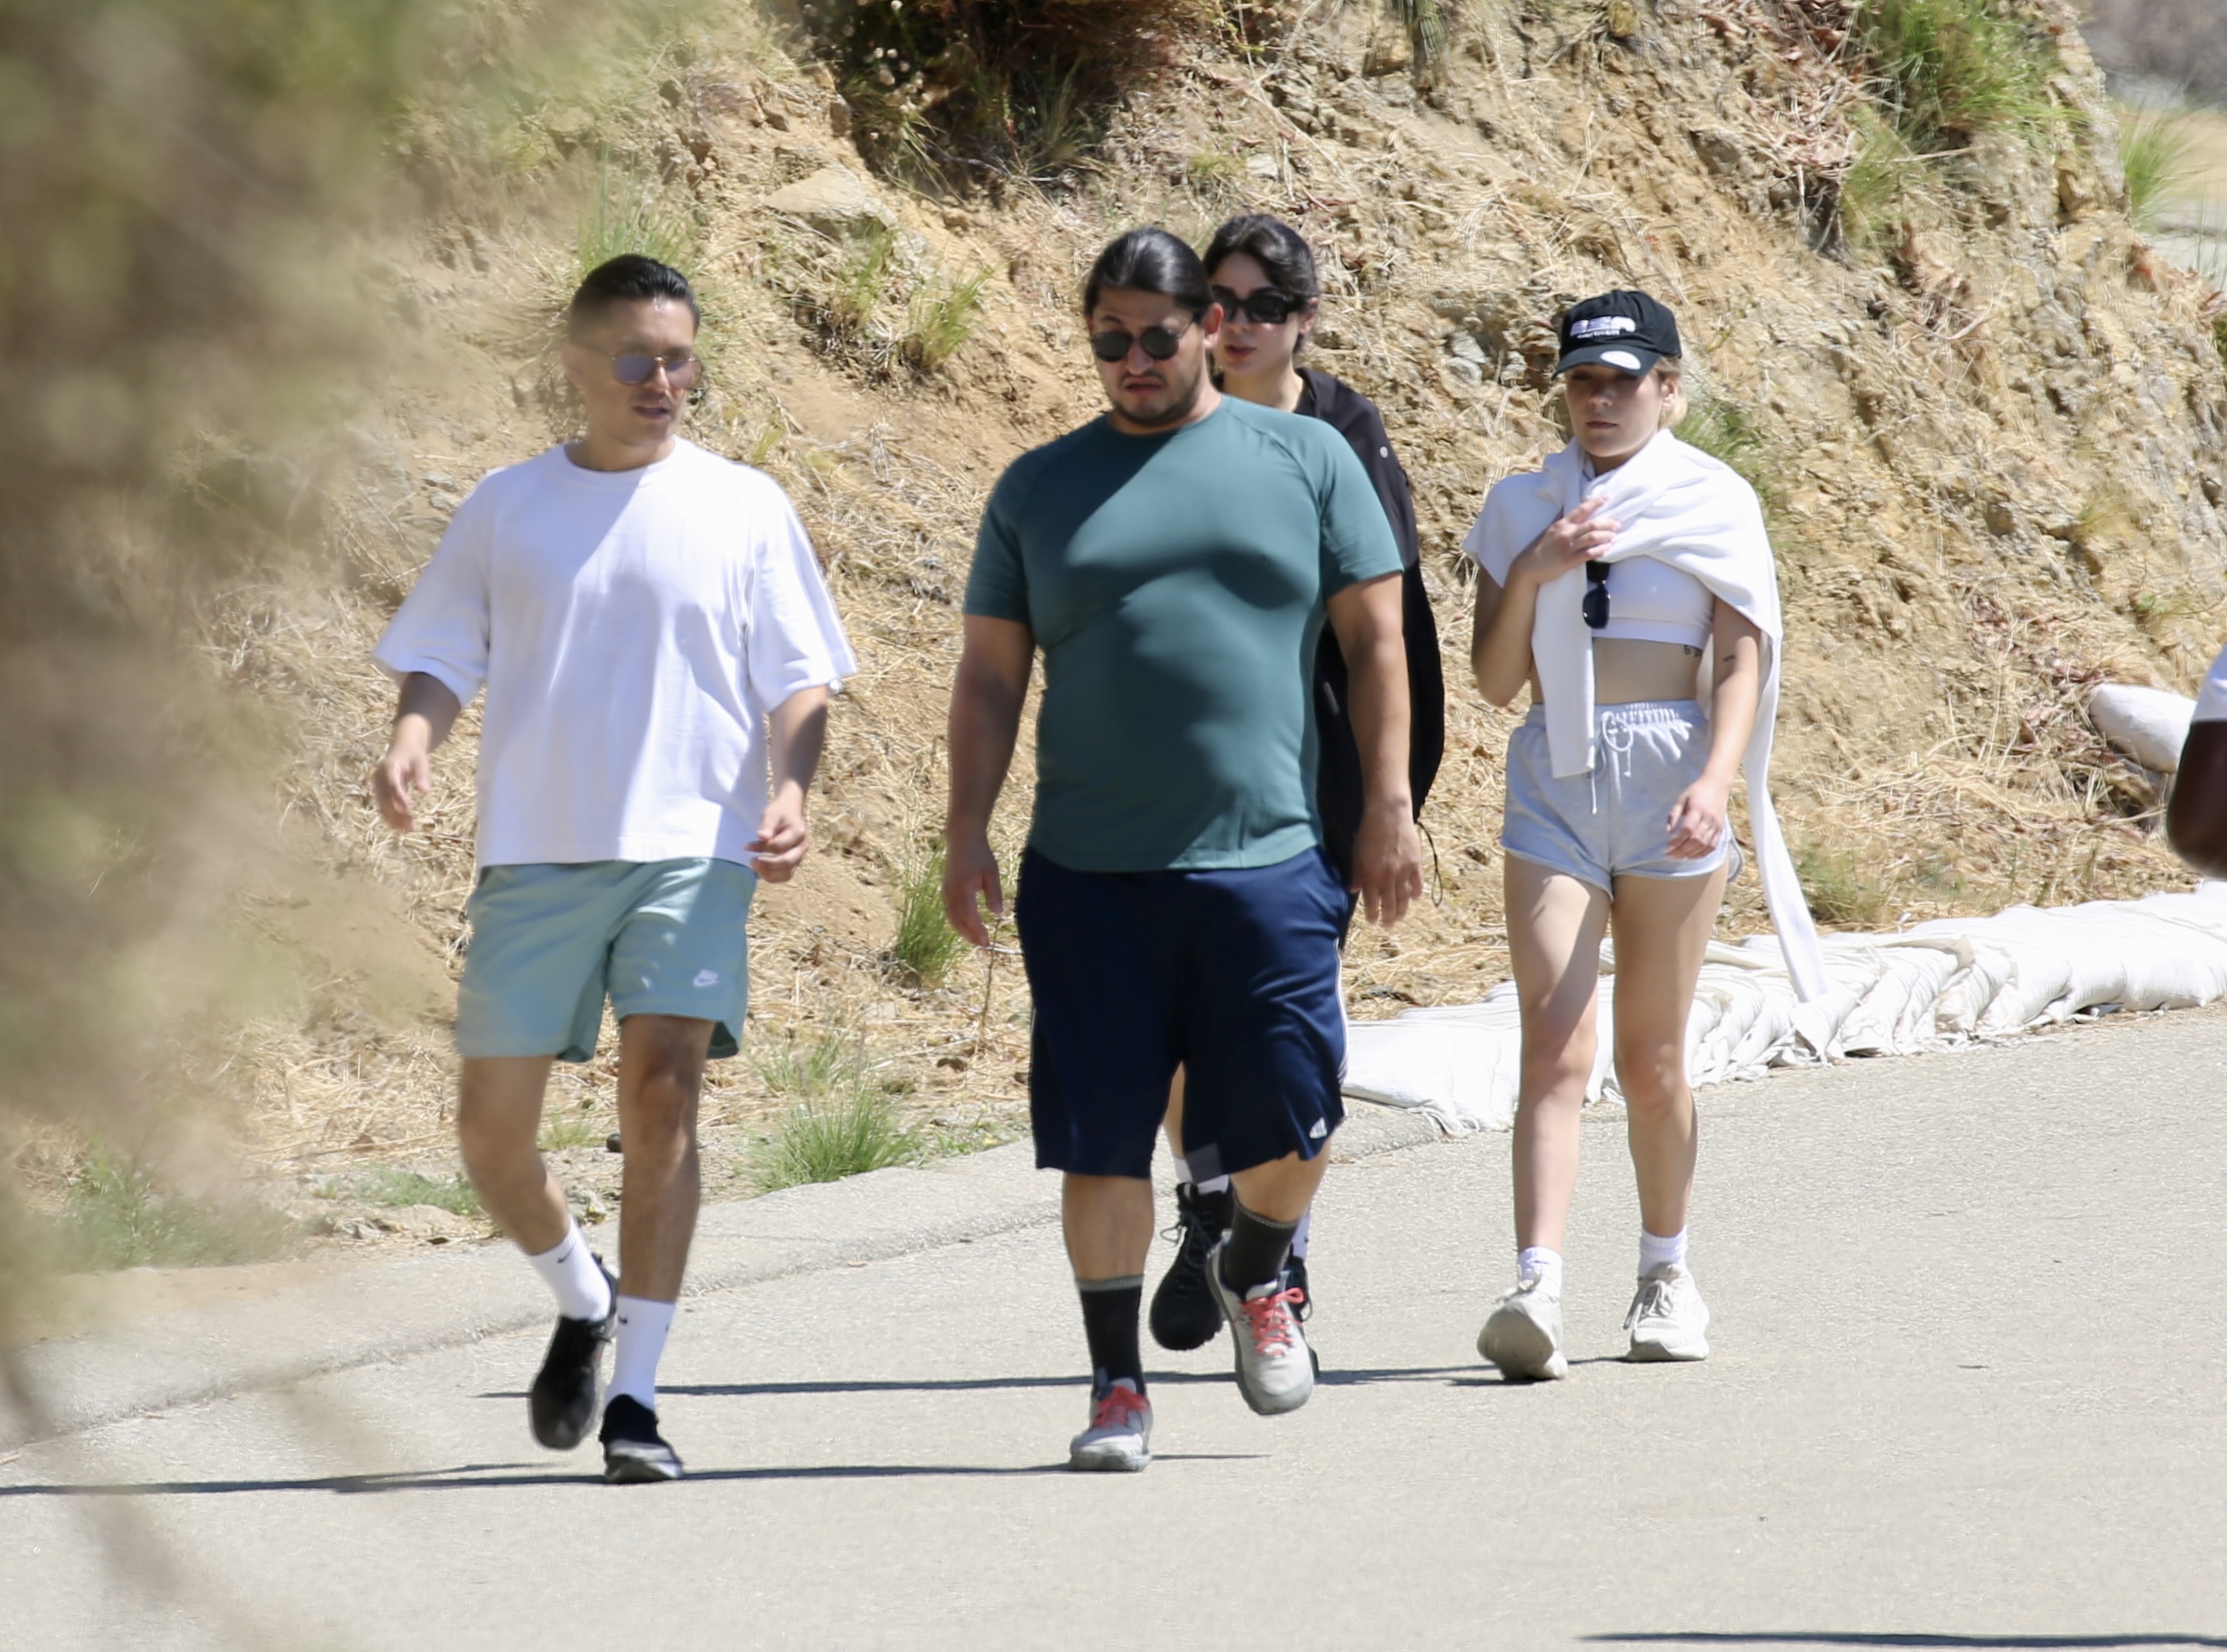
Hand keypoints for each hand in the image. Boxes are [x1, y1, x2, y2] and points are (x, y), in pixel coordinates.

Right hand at [372, 736, 431, 831]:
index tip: (410, 810)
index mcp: (389, 767)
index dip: (400, 798)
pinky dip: (392, 818)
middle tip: (412, 826)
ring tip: (410, 829)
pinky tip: (402, 827)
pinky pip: (383, 807)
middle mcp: (379, 778)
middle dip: (397, 814)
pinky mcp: (380, 792)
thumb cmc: (414, 755)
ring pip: (383, 806)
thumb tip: (425, 792)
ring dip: (394, 819)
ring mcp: (377, 786)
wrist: (403, 750)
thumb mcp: (422, 760)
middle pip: (385, 799)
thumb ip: (423, 774)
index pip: (393, 785)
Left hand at [748, 787, 811, 881]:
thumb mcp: (771, 813)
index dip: (762, 848)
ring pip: (787, 873)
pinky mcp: (796, 862)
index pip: (779, 846)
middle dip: (767, 865)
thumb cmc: (779, 811)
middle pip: (787, 862)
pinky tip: (761, 871)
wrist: (790, 810)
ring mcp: (801, 855)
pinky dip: (773, 876)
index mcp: (799, 832)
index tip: (747, 846)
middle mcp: (803, 846)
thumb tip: (761, 837)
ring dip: (769, 874)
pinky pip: (786, 875)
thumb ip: (767, 825)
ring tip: (755, 867)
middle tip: (751, 861)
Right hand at [942, 830, 1003, 946]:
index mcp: (963, 888)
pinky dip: (958, 923)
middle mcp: (951, 893)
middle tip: (984, 946)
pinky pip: (950, 912)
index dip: (977, 931)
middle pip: (959, 921)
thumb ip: (994, 893)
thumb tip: (998, 913)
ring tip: (976, 941)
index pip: (969, 916)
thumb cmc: (980, 855)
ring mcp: (946, 892)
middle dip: (971, 935)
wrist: (962, 840)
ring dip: (964, 931)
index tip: (987, 942)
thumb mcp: (991, 872)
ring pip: (953, 918)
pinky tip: (967, 928)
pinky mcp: (946, 891)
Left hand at [1350, 801, 1423, 927]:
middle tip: (1388, 926)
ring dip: (1402, 910)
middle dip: (1388, 918)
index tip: (1373, 922)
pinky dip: (1416, 893)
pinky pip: (1417, 884)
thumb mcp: (1357, 854)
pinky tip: (1414, 899)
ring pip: (1404, 898)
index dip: (1372, 914)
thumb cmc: (1368, 833)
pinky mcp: (1416, 864)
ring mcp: (1403, 872)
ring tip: (1400, 918)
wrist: (1388, 815)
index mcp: (1370, 876)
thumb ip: (1357, 874)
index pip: (1371, 902)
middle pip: (1389, 904)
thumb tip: (1354, 890)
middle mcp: (1386, 878)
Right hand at [1509, 495, 1619, 587]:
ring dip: (1606, 536)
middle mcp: (1566, 533)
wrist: (1527, 567)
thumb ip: (1560, 519)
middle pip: (1592, 524)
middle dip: (1607, 523)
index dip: (1596, 502)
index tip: (1608, 497)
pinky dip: (1600, 550)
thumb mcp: (1548, 530)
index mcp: (1561, 524)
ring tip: (1613, 536)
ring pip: (1592, 538)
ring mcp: (1567, 547)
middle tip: (1617, 524)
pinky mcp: (1569, 561)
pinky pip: (1588, 554)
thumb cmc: (1538, 548)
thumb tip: (1566, 508)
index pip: (1582, 509)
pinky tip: (1607, 548)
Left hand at [1665, 775, 1731, 860]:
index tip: (1667, 848)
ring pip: (1704, 844)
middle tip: (1669, 856)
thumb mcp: (1681, 799)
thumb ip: (1673, 814)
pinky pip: (1713, 845)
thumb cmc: (1696, 792)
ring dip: (1691, 854)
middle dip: (1681, 850)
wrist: (1717, 785)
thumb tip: (1667, 832)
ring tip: (1678, 858)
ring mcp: (1716, 825)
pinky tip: (1692, 857)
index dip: (1677, 841)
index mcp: (1697, 809)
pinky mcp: (1721, 829)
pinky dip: (1703, 854)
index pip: (1687, 829)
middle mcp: (1709, 819)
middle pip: (1696, 839)